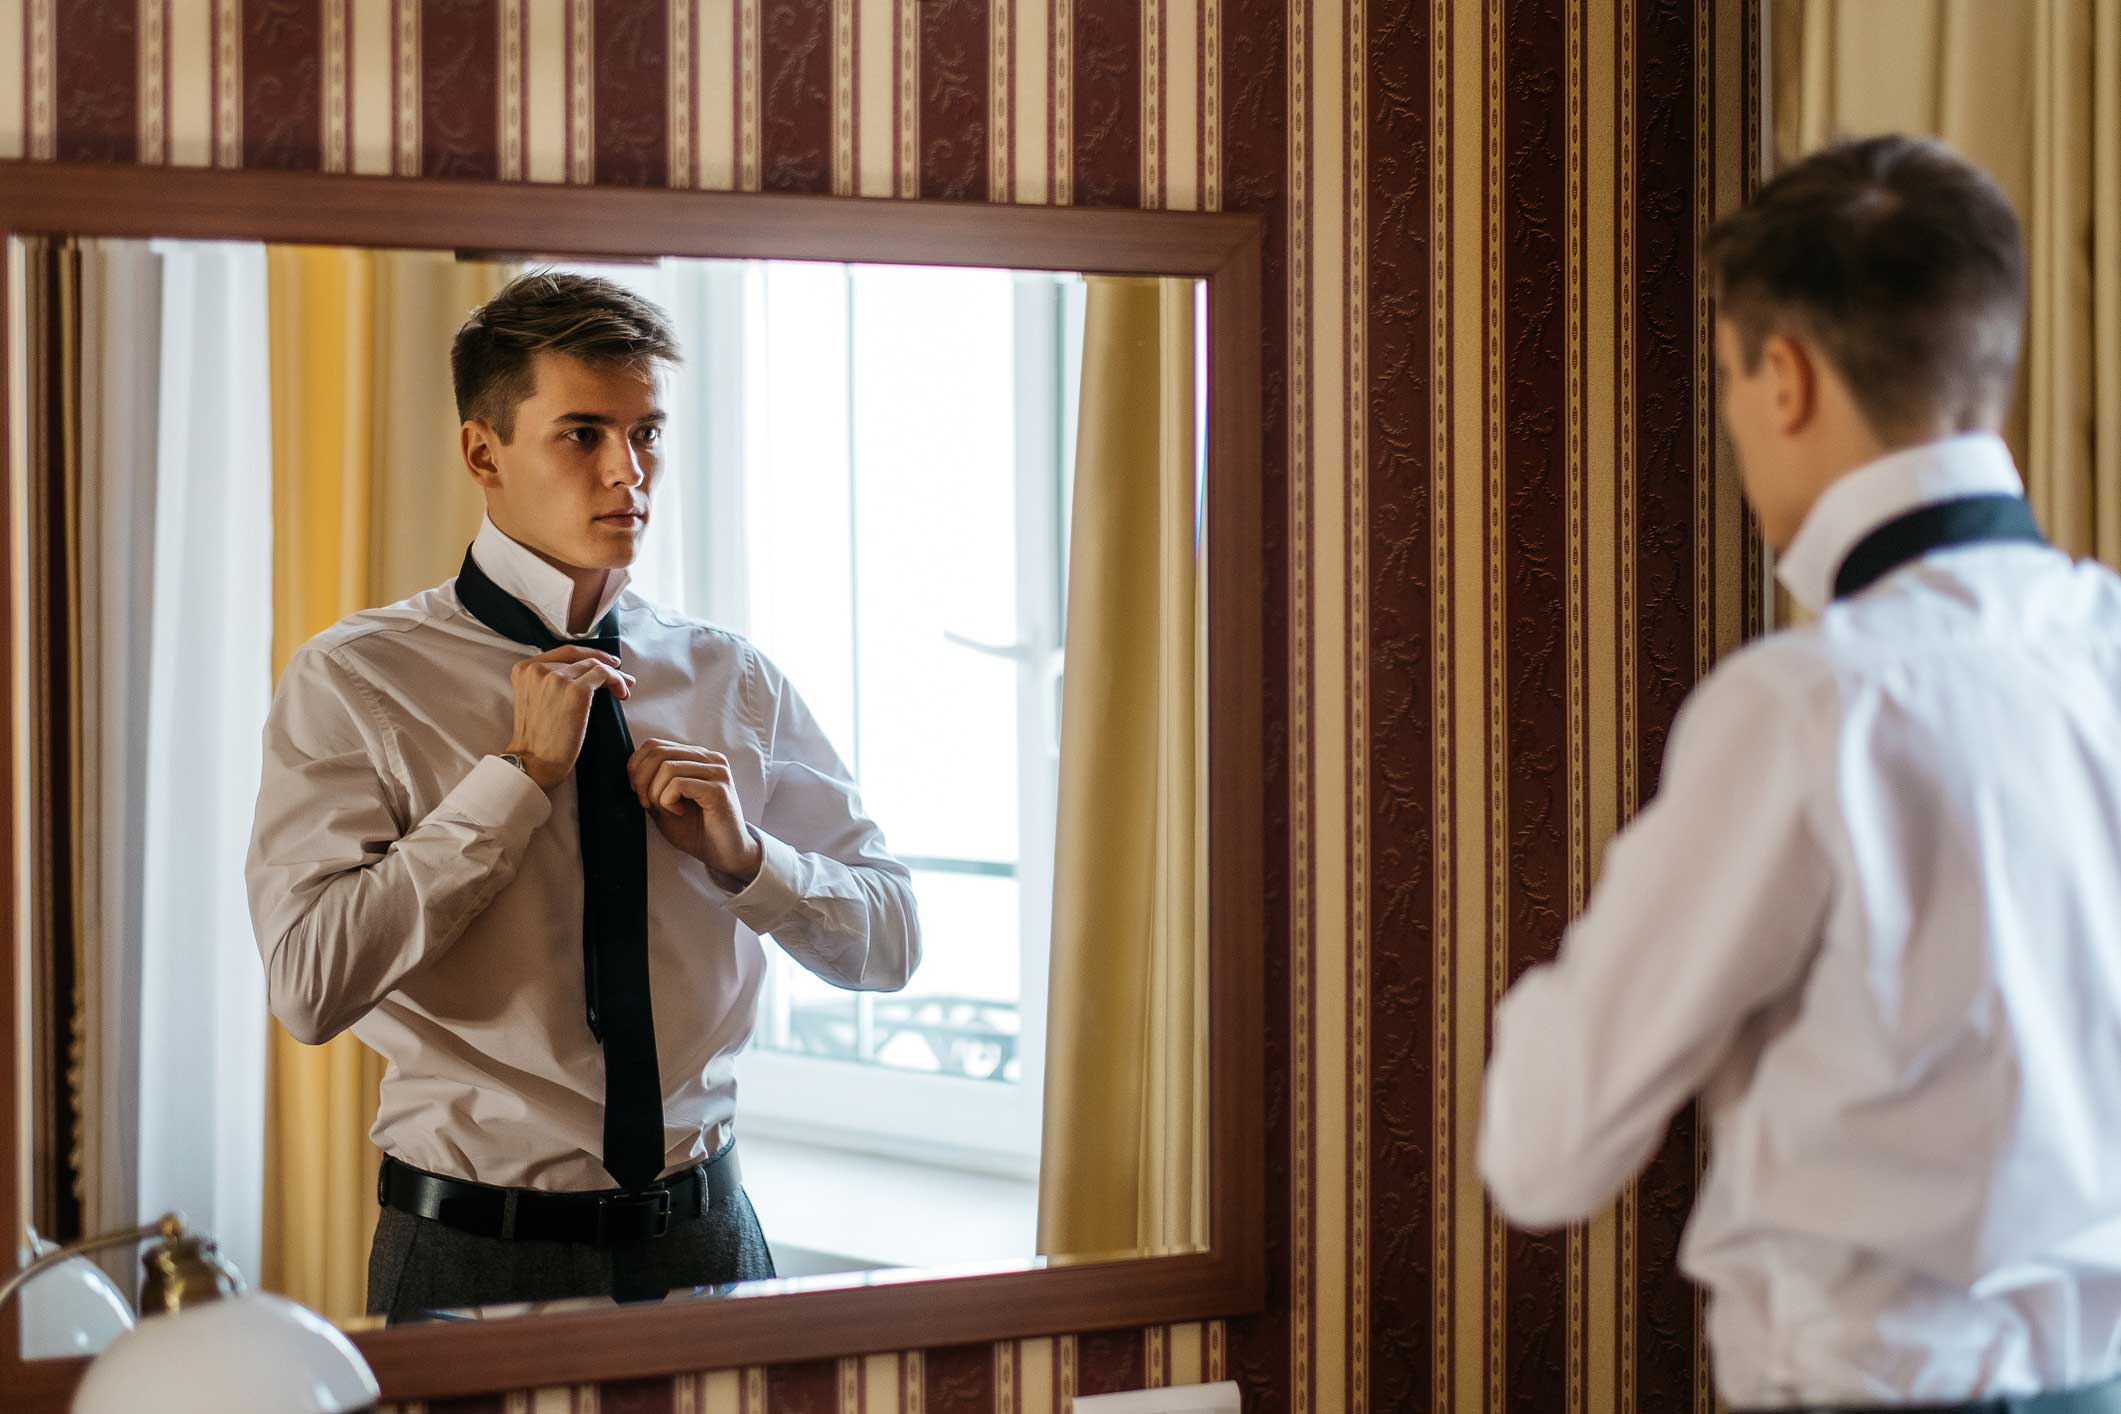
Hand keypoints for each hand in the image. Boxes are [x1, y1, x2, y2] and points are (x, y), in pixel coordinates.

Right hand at [502, 645, 635, 790]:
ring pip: (594, 665)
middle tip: (621, 674)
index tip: (604, 661)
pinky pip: (604, 675)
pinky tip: (622, 694)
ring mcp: (556, 678)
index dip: (588, 654)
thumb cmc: (537, 738)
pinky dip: (617, 681)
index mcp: (524, 669)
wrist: (534, 762)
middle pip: (580, 657)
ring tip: (624, 689)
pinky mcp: (575, 691)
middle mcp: (538, 669)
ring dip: (614, 675)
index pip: (563, 653)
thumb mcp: (534, 698)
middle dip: (604, 663)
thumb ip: (547, 681)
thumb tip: (583, 673)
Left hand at [626, 738, 763, 883]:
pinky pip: (678, 784)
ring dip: (656, 793)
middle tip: (646, 803)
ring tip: (667, 810)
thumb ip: (651, 784)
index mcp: (698, 757)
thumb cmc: (697, 830)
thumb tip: (631, 769)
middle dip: (641, 780)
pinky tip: (679, 812)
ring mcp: (717, 772)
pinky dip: (668, 801)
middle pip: (659, 752)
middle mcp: (710, 758)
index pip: (655, 745)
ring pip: (667, 767)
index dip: (636, 767)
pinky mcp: (718, 789)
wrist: (725, 854)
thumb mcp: (665, 803)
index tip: (638, 793)